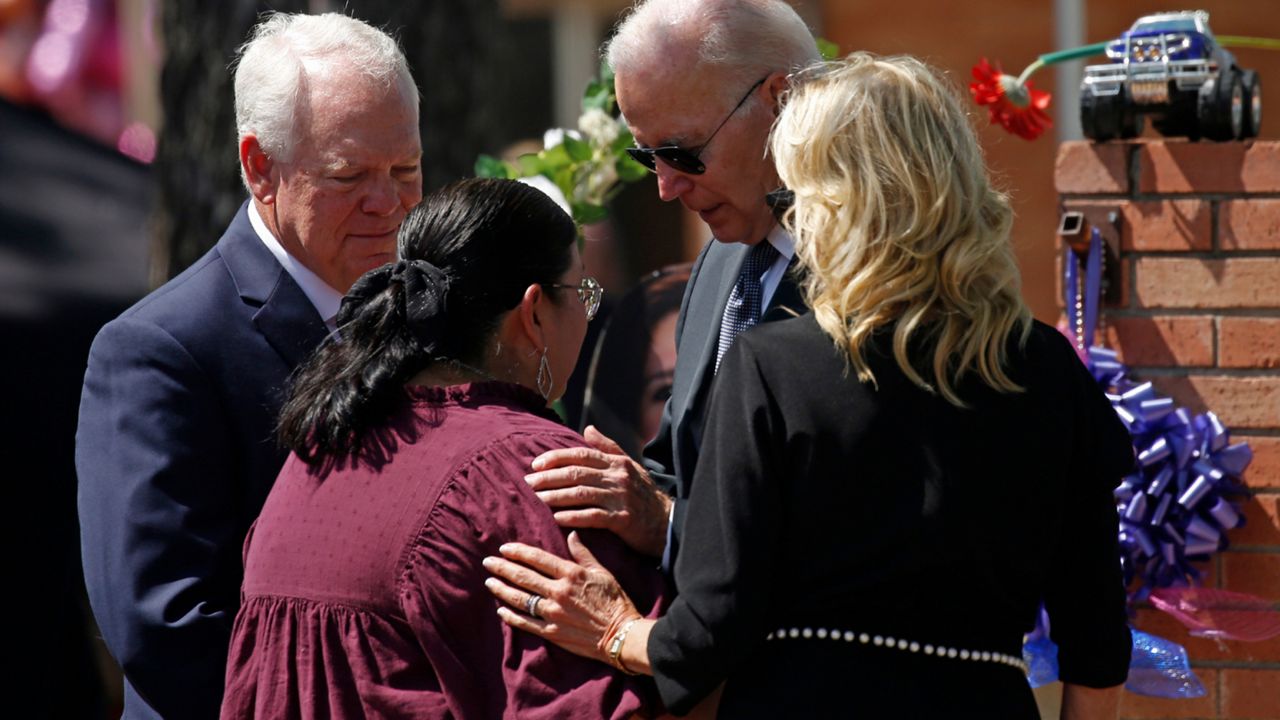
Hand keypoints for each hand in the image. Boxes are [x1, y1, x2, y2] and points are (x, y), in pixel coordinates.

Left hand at [483, 532, 640, 662]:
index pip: (537, 559)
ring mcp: (553, 613)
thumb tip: (571, 534)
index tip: (504, 548)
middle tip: (487, 562)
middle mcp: (558, 592)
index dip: (518, 552)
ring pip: (520, 598)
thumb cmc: (615, 601)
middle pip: (523, 577)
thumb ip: (583, 553)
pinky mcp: (551, 632)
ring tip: (489, 582)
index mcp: (571, 574)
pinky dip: (510, 616)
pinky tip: (500, 610)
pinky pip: (525, 623)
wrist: (621, 635)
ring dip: (501, 589)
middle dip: (502, 568)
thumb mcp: (602, 572)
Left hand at [527, 426, 672, 557]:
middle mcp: (618, 477)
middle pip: (576, 473)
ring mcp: (620, 498)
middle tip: (528, 482)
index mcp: (617, 463)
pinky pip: (593, 516)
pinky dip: (573, 516)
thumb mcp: (629, 466)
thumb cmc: (644, 494)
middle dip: (549, 477)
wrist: (667, 522)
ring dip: (555, 496)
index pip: (581, 454)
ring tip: (537, 499)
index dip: (556, 458)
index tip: (535, 464)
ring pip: (581, 494)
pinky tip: (557, 518)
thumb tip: (588, 429)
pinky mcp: (622, 519)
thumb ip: (608, 447)